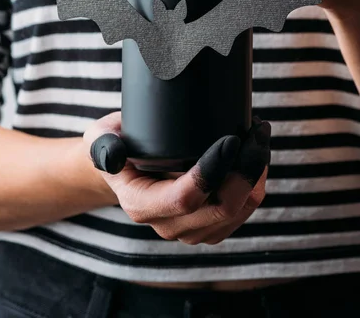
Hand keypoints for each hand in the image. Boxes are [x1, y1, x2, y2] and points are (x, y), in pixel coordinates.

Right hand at [83, 113, 270, 244]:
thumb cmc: (116, 146)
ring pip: (240, 210)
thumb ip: (104, 145)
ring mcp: (193, 229)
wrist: (127, 167)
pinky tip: (255, 154)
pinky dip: (256, 181)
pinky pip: (244, 208)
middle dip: (247, 169)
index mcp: (142, 206)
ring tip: (259, 136)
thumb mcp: (100, 139)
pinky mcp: (211, 224)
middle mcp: (169, 225)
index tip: (231, 138)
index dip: (213, 171)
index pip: (185, 198)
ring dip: (256, 174)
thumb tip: (114, 155)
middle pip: (221, 208)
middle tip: (258, 130)